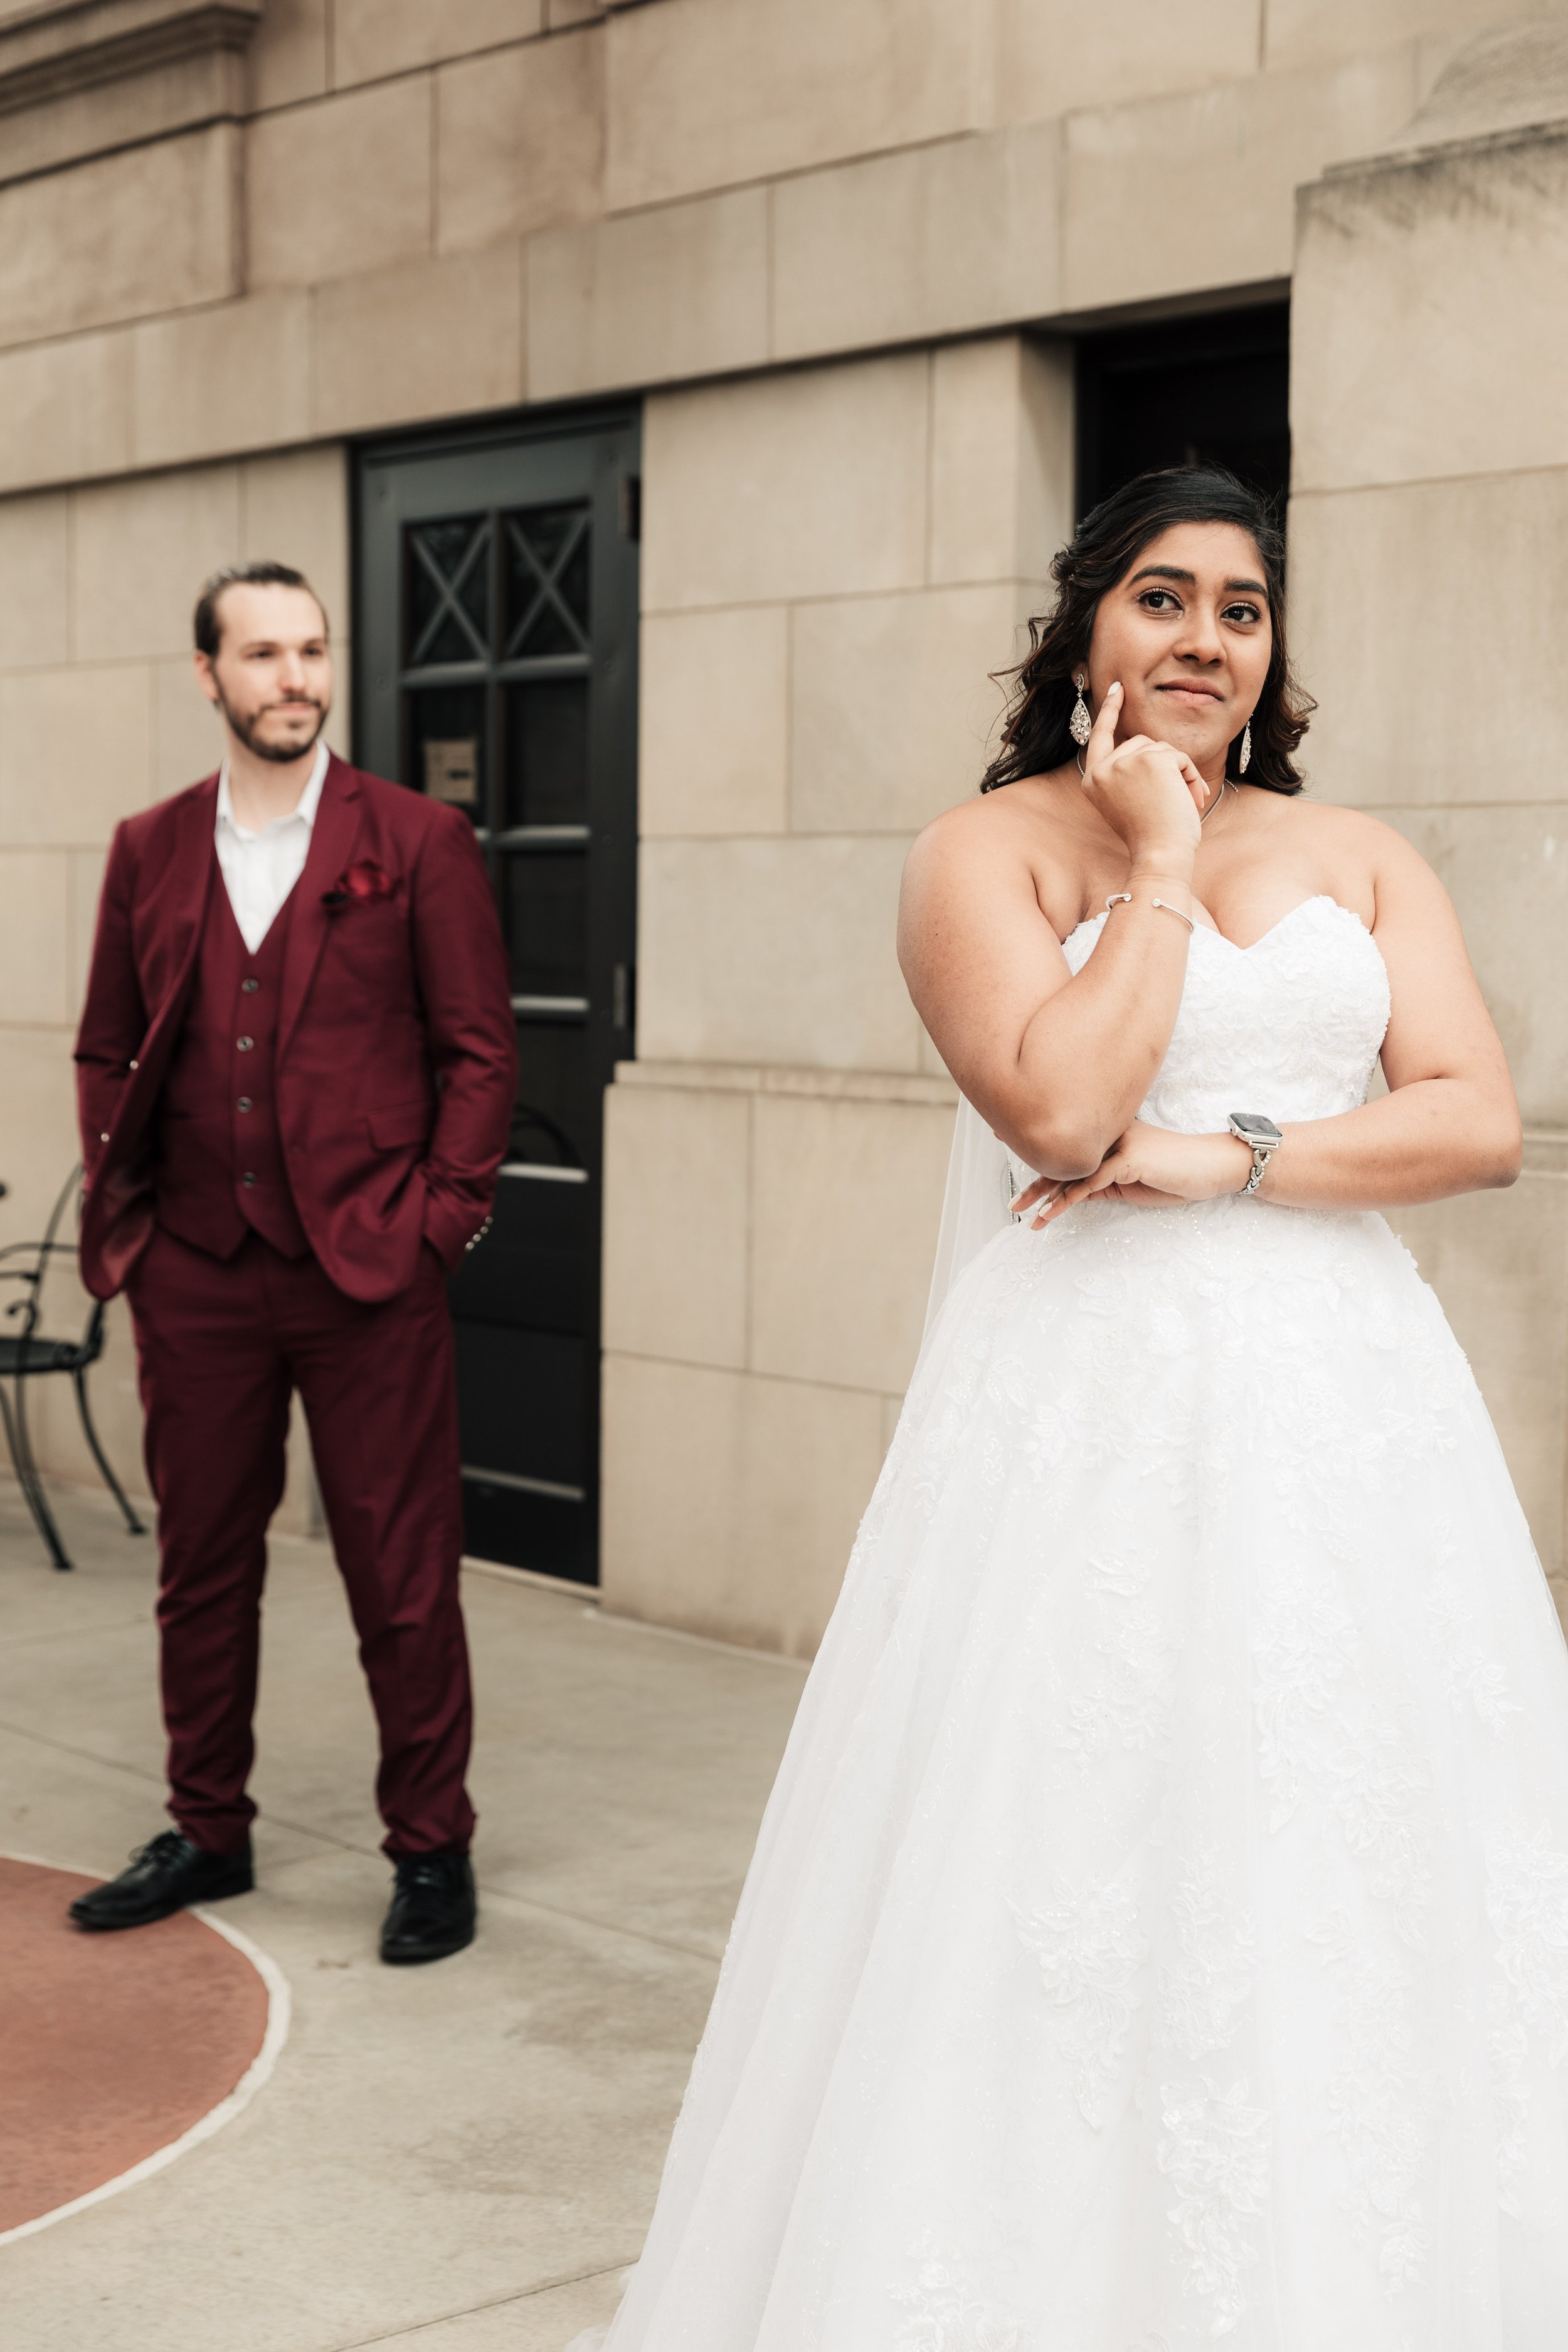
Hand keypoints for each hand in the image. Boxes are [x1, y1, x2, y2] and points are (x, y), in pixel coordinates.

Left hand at [1011, 1121, 1252, 1225]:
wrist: (1212, 1168)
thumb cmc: (1175, 1174)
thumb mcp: (1132, 1183)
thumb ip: (1103, 1185)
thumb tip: (1076, 1195)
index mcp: (1110, 1135)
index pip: (1070, 1145)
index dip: (1039, 1149)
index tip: (1005, 1141)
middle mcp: (1109, 1134)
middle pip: (1064, 1157)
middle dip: (1034, 1180)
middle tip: (1011, 1200)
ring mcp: (1118, 1145)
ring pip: (1072, 1171)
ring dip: (1044, 1196)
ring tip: (1024, 1213)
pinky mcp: (1128, 1160)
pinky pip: (1090, 1184)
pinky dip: (1067, 1201)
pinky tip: (1050, 1214)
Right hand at [1079, 682, 1216, 869]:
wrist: (1160, 855)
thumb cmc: (1150, 838)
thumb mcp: (1129, 804)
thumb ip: (1129, 774)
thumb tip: (1149, 747)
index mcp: (1093, 782)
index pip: (1099, 737)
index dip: (1110, 712)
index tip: (1118, 689)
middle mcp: (1102, 769)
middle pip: (1140, 742)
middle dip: (1163, 764)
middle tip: (1176, 798)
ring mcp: (1124, 761)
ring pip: (1161, 748)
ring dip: (1179, 772)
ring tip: (1183, 803)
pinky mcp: (1150, 759)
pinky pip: (1178, 756)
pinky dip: (1190, 776)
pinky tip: (1188, 799)